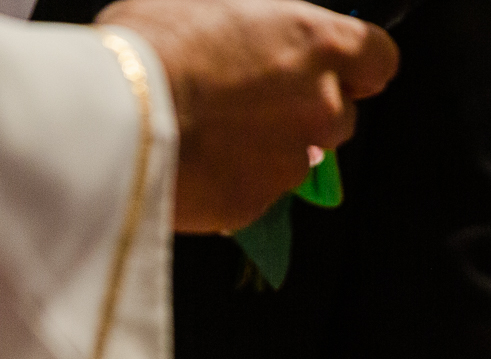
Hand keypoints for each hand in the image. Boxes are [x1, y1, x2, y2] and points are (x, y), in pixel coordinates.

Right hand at [97, 0, 397, 232]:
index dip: (357, 64)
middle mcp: (321, 107)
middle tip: (255, 99)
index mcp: (317, 44)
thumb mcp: (202, 1)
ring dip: (273, 147)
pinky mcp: (259, 205)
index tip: (338, 66)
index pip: (379, 58)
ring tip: (217, 130)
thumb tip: (246, 25)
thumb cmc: (151, 46)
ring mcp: (293, 163)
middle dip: (309, 109)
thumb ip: (249, 21)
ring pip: (303, 157)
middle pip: (342, 113)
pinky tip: (199, 160)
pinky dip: (240, 180)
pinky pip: (261, 191)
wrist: (112, 122)